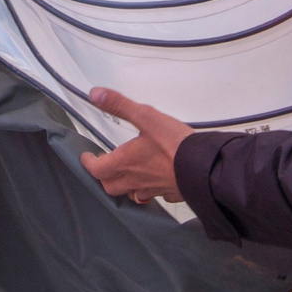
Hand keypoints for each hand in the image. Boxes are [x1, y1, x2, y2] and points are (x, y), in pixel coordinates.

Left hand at [80, 88, 191, 203]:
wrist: (204, 167)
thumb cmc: (175, 145)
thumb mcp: (146, 117)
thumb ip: (120, 106)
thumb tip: (96, 95)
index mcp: (125, 162)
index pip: (97, 169)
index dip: (89, 163)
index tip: (87, 158)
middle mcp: (136, 180)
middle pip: (110, 187)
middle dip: (104, 178)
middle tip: (104, 167)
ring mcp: (153, 189)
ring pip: (131, 194)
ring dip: (124, 187)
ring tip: (126, 176)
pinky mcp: (170, 193)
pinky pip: (155, 196)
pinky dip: (149, 190)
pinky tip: (154, 182)